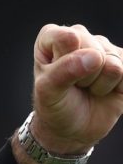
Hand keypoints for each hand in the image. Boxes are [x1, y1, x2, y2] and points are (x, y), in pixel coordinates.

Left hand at [31, 23, 122, 153]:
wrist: (73, 128)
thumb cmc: (55, 106)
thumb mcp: (48, 92)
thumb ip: (64, 72)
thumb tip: (95, 56)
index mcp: (52, 37)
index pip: (66, 38)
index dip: (65, 63)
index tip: (56, 77)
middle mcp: (80, 36)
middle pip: (94, 50)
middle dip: (85, 76)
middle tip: (74, 86)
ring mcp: (104, 47)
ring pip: (113, 64)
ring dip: (101, 85)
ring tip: (89, 88)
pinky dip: (119, 88)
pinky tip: (107, 89)